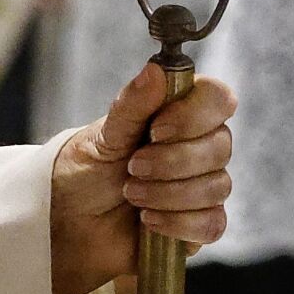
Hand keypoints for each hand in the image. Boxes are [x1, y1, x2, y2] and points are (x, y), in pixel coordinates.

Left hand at [48, 63, 236, 293]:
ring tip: (131, 194)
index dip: (195, 114)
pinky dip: (177, 222)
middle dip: (172, 161)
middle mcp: (199, 146)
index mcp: (181, 113)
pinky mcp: (200, 224)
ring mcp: (204, 185)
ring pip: (217, 187)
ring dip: (169, 194)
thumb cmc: (90, 168)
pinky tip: (148, 219)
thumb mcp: (105, 134)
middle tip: (132, 167)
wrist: (73, 216)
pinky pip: (212, 224)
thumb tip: (156, 70)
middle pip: (221, 146)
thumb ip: (133, 104)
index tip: (157, 129)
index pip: (218, 99)